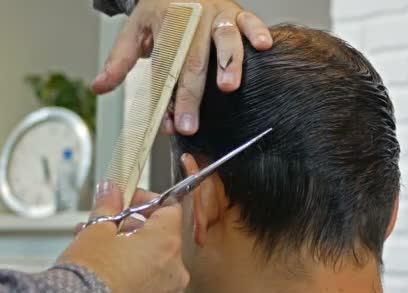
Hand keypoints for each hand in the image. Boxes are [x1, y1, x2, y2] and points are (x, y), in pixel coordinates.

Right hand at [57, 182, 188, 292]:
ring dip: (137, 258)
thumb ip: (109, 207)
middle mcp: (177, 269)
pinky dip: (139, 285)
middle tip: (109, 231)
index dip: (148, 202)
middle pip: (162, 239)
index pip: (170, 209)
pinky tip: (115, 282)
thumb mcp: (95, 232)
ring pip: (158, 267)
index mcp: (167, 241)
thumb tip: (112, 191)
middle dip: (136, 232)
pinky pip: (154, 292)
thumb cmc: (88, 278)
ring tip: (105, 258)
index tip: (130, 203)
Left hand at [91, 0, 271, 135]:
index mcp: (165, 23)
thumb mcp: (135, 30)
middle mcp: (192, 18)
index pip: (165, 66)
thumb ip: (120, 60)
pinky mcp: (236, 12)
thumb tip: (101, 86)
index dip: (167, 96)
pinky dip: (257, 32)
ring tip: (228, 86)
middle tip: (190, 123)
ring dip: (228, 63)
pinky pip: (249, 20)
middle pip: (192, 60)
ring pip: (224, 38)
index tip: (170, 122)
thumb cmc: (161, 11)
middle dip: (192, 95)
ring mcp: (216, 14)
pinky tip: (262, 47)